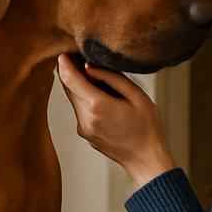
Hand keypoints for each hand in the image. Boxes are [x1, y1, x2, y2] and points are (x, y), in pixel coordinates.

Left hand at [56, 54, 175, 187]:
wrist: (145, 160)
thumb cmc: (147, 127)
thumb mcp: (137, 96)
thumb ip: (112, 78)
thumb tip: (89, 66)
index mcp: (97, 106)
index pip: (70, 78)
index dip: (65, 62)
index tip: (64, 51)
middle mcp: (85, 118)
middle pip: (68, 88)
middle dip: (71, 71)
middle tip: (82, 57)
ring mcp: (83, 128)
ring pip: (73, 99)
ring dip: (80, 86)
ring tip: (98, 77)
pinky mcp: (85, 133)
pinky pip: (80, 110)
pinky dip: (85, 99)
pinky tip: (103, 97)